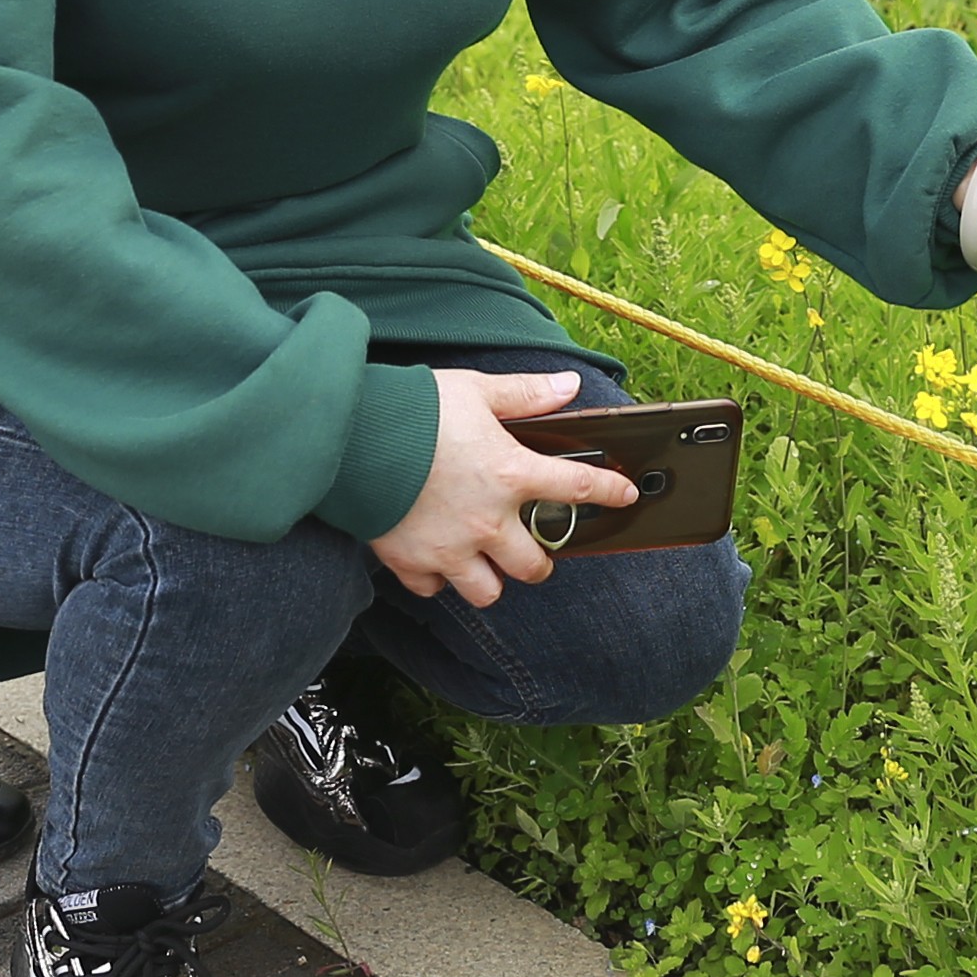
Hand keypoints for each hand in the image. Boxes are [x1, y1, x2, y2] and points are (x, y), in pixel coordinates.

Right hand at [366, 369, 642, 607]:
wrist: (350, 436)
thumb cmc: (414, 408)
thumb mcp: (477, 389)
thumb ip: (525, 394)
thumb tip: (569, 386)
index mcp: (510, 474)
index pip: (578, 487)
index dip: (609, 491)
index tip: (625, 494)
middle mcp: (487, 521)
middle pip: (535, 566)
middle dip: (540, 561)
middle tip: (532, 548)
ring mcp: (449, 548)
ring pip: (488, 591)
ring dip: (491, 579)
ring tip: (484, 560)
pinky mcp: (410, 562)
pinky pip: (434, 588)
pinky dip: (437, 579)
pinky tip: (436, 559)